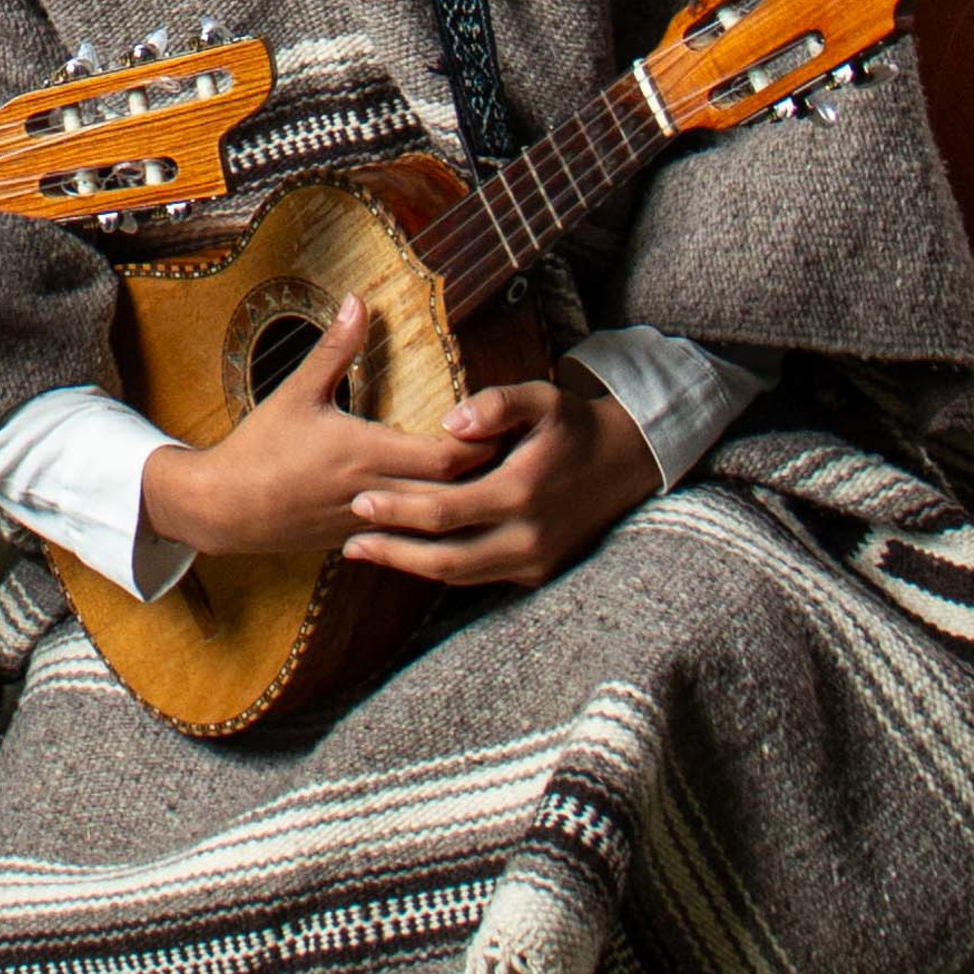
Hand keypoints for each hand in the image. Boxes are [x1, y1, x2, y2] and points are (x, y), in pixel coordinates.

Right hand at [136, 295, 511, 563]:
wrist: (225, 508)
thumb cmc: (261, 446)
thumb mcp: (296, 391)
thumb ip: (334, 349)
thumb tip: (359, 301)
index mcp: (365, 453)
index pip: (443, 458)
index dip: (479, 444)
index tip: (503, 424)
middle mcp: (376, 494)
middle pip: (452, 494)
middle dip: (485, 476)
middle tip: (518, 453)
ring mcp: (370, 523)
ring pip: (436, 522)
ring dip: (466, 503)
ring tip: (498, 481)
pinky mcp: (360, 539)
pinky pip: (412, 536)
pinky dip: (437, 522)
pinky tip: (456, 511)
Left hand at [329, 367, 657, 590]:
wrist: (623, 463)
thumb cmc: (572, 423)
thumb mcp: (541, 397)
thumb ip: (496, 404)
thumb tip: (450, 424)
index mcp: (520, 492)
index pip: (445, 511)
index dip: (399, 510)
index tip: (358, 500)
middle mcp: (527, 537)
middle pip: (444, 558)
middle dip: (393, 552)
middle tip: (349, 540)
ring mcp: (533, 561)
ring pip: (459, 575)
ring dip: (410, 567)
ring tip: (367, 550)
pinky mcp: (536, 572)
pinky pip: (479, 577)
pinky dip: (442, 567)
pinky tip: (410, 554)